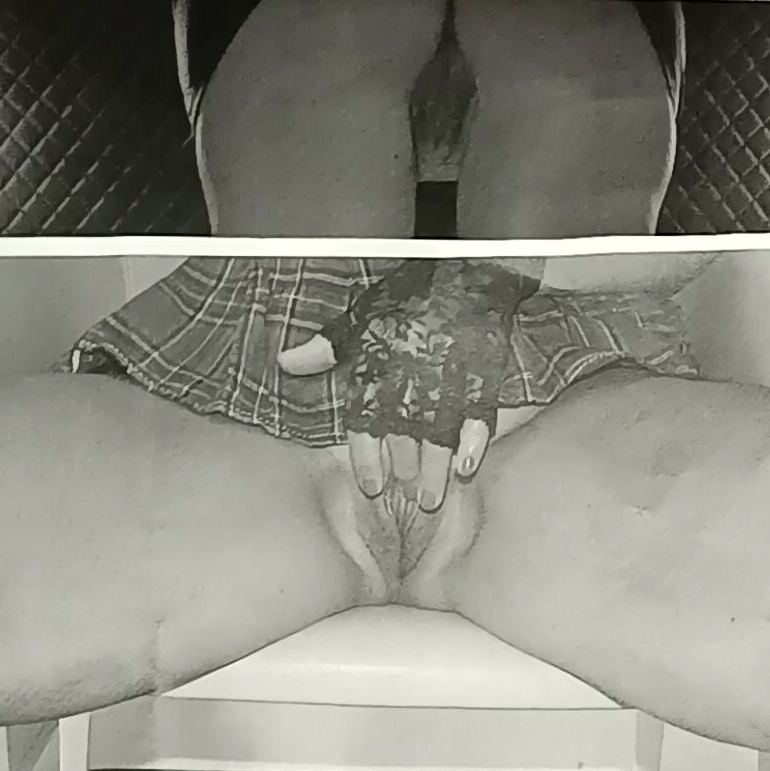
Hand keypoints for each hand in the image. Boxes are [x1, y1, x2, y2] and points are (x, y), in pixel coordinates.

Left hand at [279, 261, 538, 510]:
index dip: (367, 457)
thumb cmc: (410, 297)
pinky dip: (473, 443)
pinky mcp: (483, 378)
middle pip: (403, 435)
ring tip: (430, 501)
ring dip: (433, 471)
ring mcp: (449, 380)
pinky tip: (467, 468)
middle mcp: (412, 379)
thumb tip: (286, 362)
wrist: (466, 269)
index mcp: (379, 366)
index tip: (371, 486)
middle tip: (407, 499)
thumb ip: (326, 347)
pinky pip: (478, 416)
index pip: (367, 421)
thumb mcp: (361, 316)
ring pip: (437, 435)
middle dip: (403, 467)